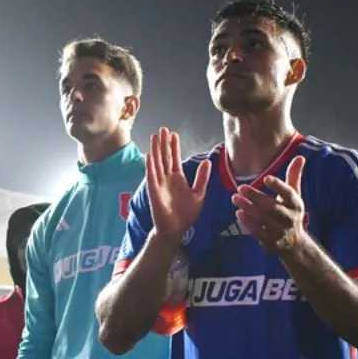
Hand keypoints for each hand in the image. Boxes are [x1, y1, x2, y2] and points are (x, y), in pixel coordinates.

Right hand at [146, 127, 211, 241]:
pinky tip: (149, 155)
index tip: (174, 134)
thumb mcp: (198, 194)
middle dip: (164, 143)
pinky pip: (151, 176)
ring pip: (157, 162)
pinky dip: (150, 165)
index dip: (174, 146)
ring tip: (155, 136)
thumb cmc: (186, 214)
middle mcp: (167, 178)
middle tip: (163, 129)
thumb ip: (202, 178)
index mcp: (178, 178)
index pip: (174, 158)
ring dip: (156, 149)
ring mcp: (159, 183)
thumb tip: (207, 162)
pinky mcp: (154, 191)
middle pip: (164, 156)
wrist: (176, 229)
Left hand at [231, 156, 308, 254]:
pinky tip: (239, 213)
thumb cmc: (290, 212)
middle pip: (272, 207)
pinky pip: (258, 232)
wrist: (294, 243)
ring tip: (235, 198)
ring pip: (263, 219)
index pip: (288, 193)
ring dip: (248, 208)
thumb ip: (294, 176)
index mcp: (296, 204)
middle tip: (240, 188)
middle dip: (256, 197)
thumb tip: (300, 157)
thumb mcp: (294, 195)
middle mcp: (289, 218)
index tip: (266, 178)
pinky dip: (248, 223)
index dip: (278, 186)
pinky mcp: (271, 241)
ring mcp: (280, 231)